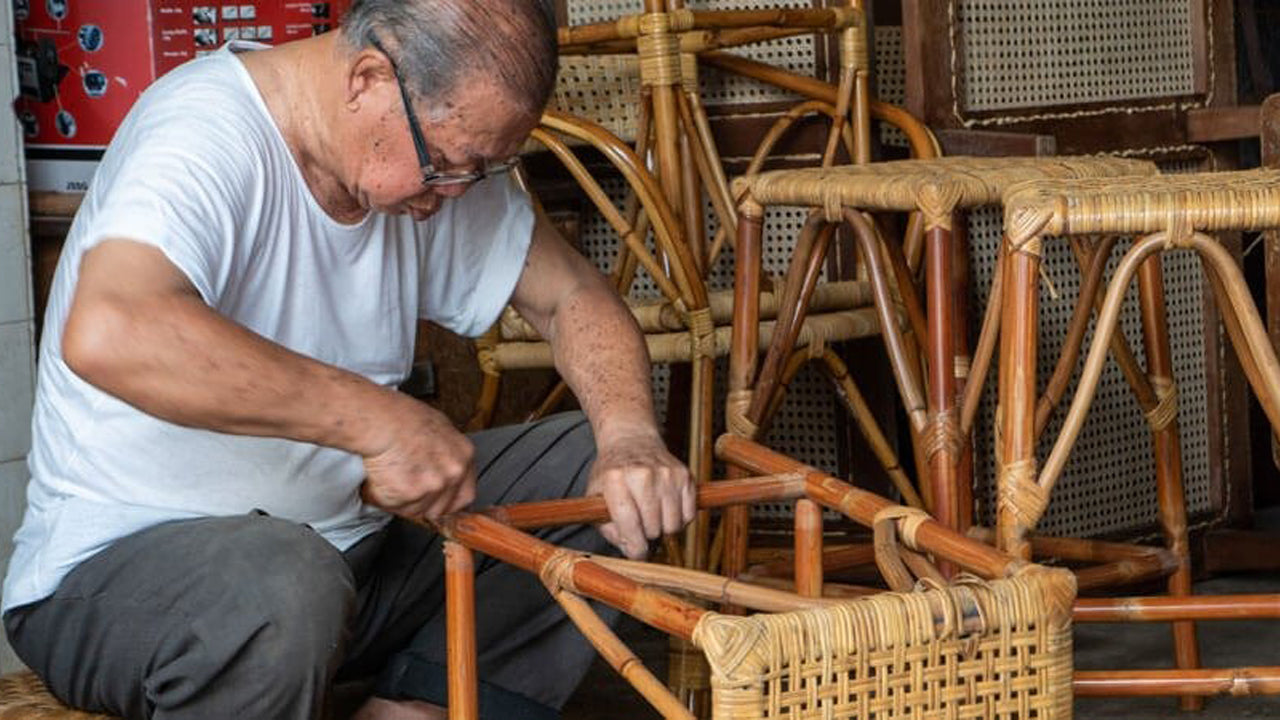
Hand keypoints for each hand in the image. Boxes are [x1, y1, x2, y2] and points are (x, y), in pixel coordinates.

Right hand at [359, 393, 476, 521]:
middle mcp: (453, 472)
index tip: (436, 502)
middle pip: (440, 509)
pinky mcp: (410, 493)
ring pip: (415, 510)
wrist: (381, 421)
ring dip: (400, 501)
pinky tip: (379, 479)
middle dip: (421, 504)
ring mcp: (433, 485)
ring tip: (389, 477)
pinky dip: (383, 498)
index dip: (447, 502)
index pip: (465, 496)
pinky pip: (395, 507)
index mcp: (464, 455)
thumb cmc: (401, 418)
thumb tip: (441, 468)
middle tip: (405, 488)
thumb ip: (446, 455)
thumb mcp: (438, 429)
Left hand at [586, 431, 695, 558]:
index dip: (634, 548)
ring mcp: (667, 474)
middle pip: (653, 529)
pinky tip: (665, 508)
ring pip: (673, 526)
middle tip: (639, 523)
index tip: (636, 552)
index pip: (629, 525)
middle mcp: (643, 475)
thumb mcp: (596, 496)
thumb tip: (630, 548)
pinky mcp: (685, 475)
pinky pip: (688, 516)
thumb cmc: (612, 472)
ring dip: (663, 528)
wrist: (632, 440)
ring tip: (652, 515)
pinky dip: (678, 519)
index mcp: (615, 479)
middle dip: (646, 534)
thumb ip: (607, 527)